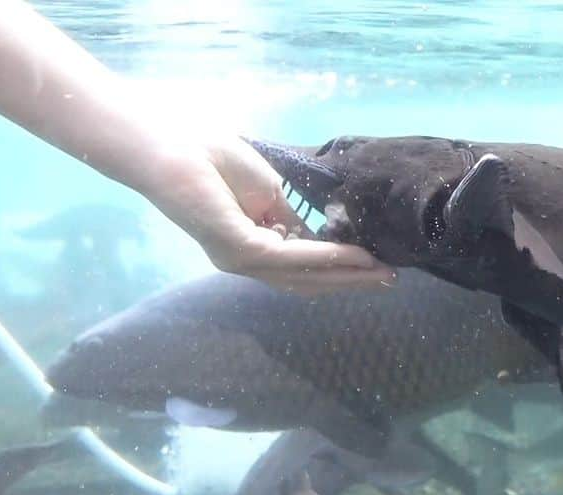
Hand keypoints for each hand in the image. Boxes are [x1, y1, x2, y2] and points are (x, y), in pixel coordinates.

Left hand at [145, 135, 395, 295]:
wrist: (173, 144)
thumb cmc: (212, 157)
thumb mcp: (266, 192)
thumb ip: (289, 218)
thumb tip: (315, 238)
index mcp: (250, 248)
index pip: (301, 269)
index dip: (339, 270)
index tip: (374, 267)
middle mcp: (246, 262)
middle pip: (307, 283)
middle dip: (350, 282)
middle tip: (389, 280)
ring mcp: (241, 259)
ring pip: (305, 277)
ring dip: (347, 275)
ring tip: (381, 273)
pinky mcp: (240, 249)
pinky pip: (294, 257)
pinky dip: (328, 257)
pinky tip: (355, 255)